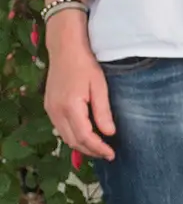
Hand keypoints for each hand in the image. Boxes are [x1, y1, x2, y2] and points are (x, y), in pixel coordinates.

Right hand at [43, 36, 115, 160]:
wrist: (65, 49)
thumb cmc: (85, 65)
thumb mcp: (99, 87)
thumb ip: (103, 112)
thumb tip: (109, 133)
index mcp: (70, 106)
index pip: (84, 137)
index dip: (98, 148)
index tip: (112, 154)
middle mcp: (56, 110)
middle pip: (73, 141)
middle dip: (91, 151)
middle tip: (108, 154)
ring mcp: (50, 108)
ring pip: (65, 137)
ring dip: (81, 146)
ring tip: (99, 148)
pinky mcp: (49, 106)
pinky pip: (60, 128)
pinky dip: (73, 136)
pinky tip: (86, 136)